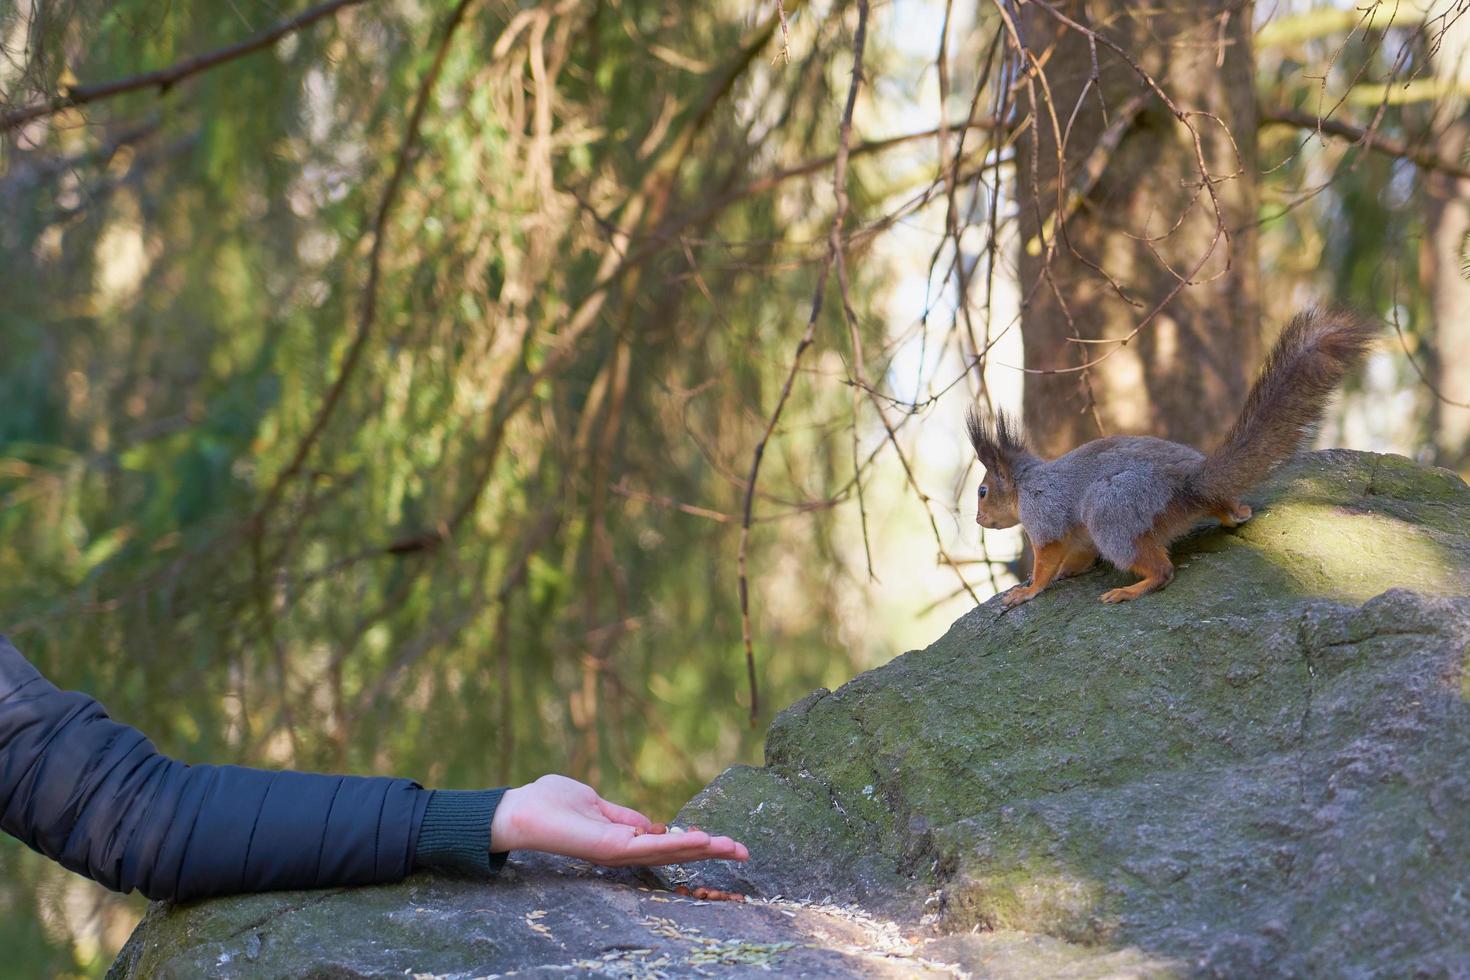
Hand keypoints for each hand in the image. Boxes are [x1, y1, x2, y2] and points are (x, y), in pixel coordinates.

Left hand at [489, 774, 749, 866]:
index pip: (665, 845)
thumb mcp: (595, 803)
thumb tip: (653, 824)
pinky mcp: (609, 848)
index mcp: (622, 839)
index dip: (694, 843)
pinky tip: (701, 840)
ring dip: (702, 850)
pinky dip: (677, 843)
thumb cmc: (549, 803)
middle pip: (674, 854)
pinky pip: (649, 847)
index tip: (723, 841)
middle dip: (710, 853)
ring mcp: (617, 851)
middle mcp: (623, 850)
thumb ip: (623, 815)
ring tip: (733, 848)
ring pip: (668, 854)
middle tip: (744, 852)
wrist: (519, 811)